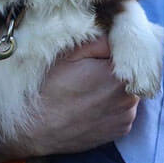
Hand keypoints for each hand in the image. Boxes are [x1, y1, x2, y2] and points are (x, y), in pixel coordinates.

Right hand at [0, 36, 140, 162]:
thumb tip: (117, 32)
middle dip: (115, 66)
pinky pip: (124, 109)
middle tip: (90, 69)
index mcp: (119, 75)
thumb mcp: (70, 54)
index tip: (98, 51)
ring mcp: (126, 116)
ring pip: (128, 90)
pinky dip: (114, 104)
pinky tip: (92, 104)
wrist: (33, 129)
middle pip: (131, 71)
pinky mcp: (121, 130)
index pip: (129, 50)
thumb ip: (100, 40)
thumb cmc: (49, 89)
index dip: (113, 48)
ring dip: (115, 86)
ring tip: (89, 88)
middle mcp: (129, 97)